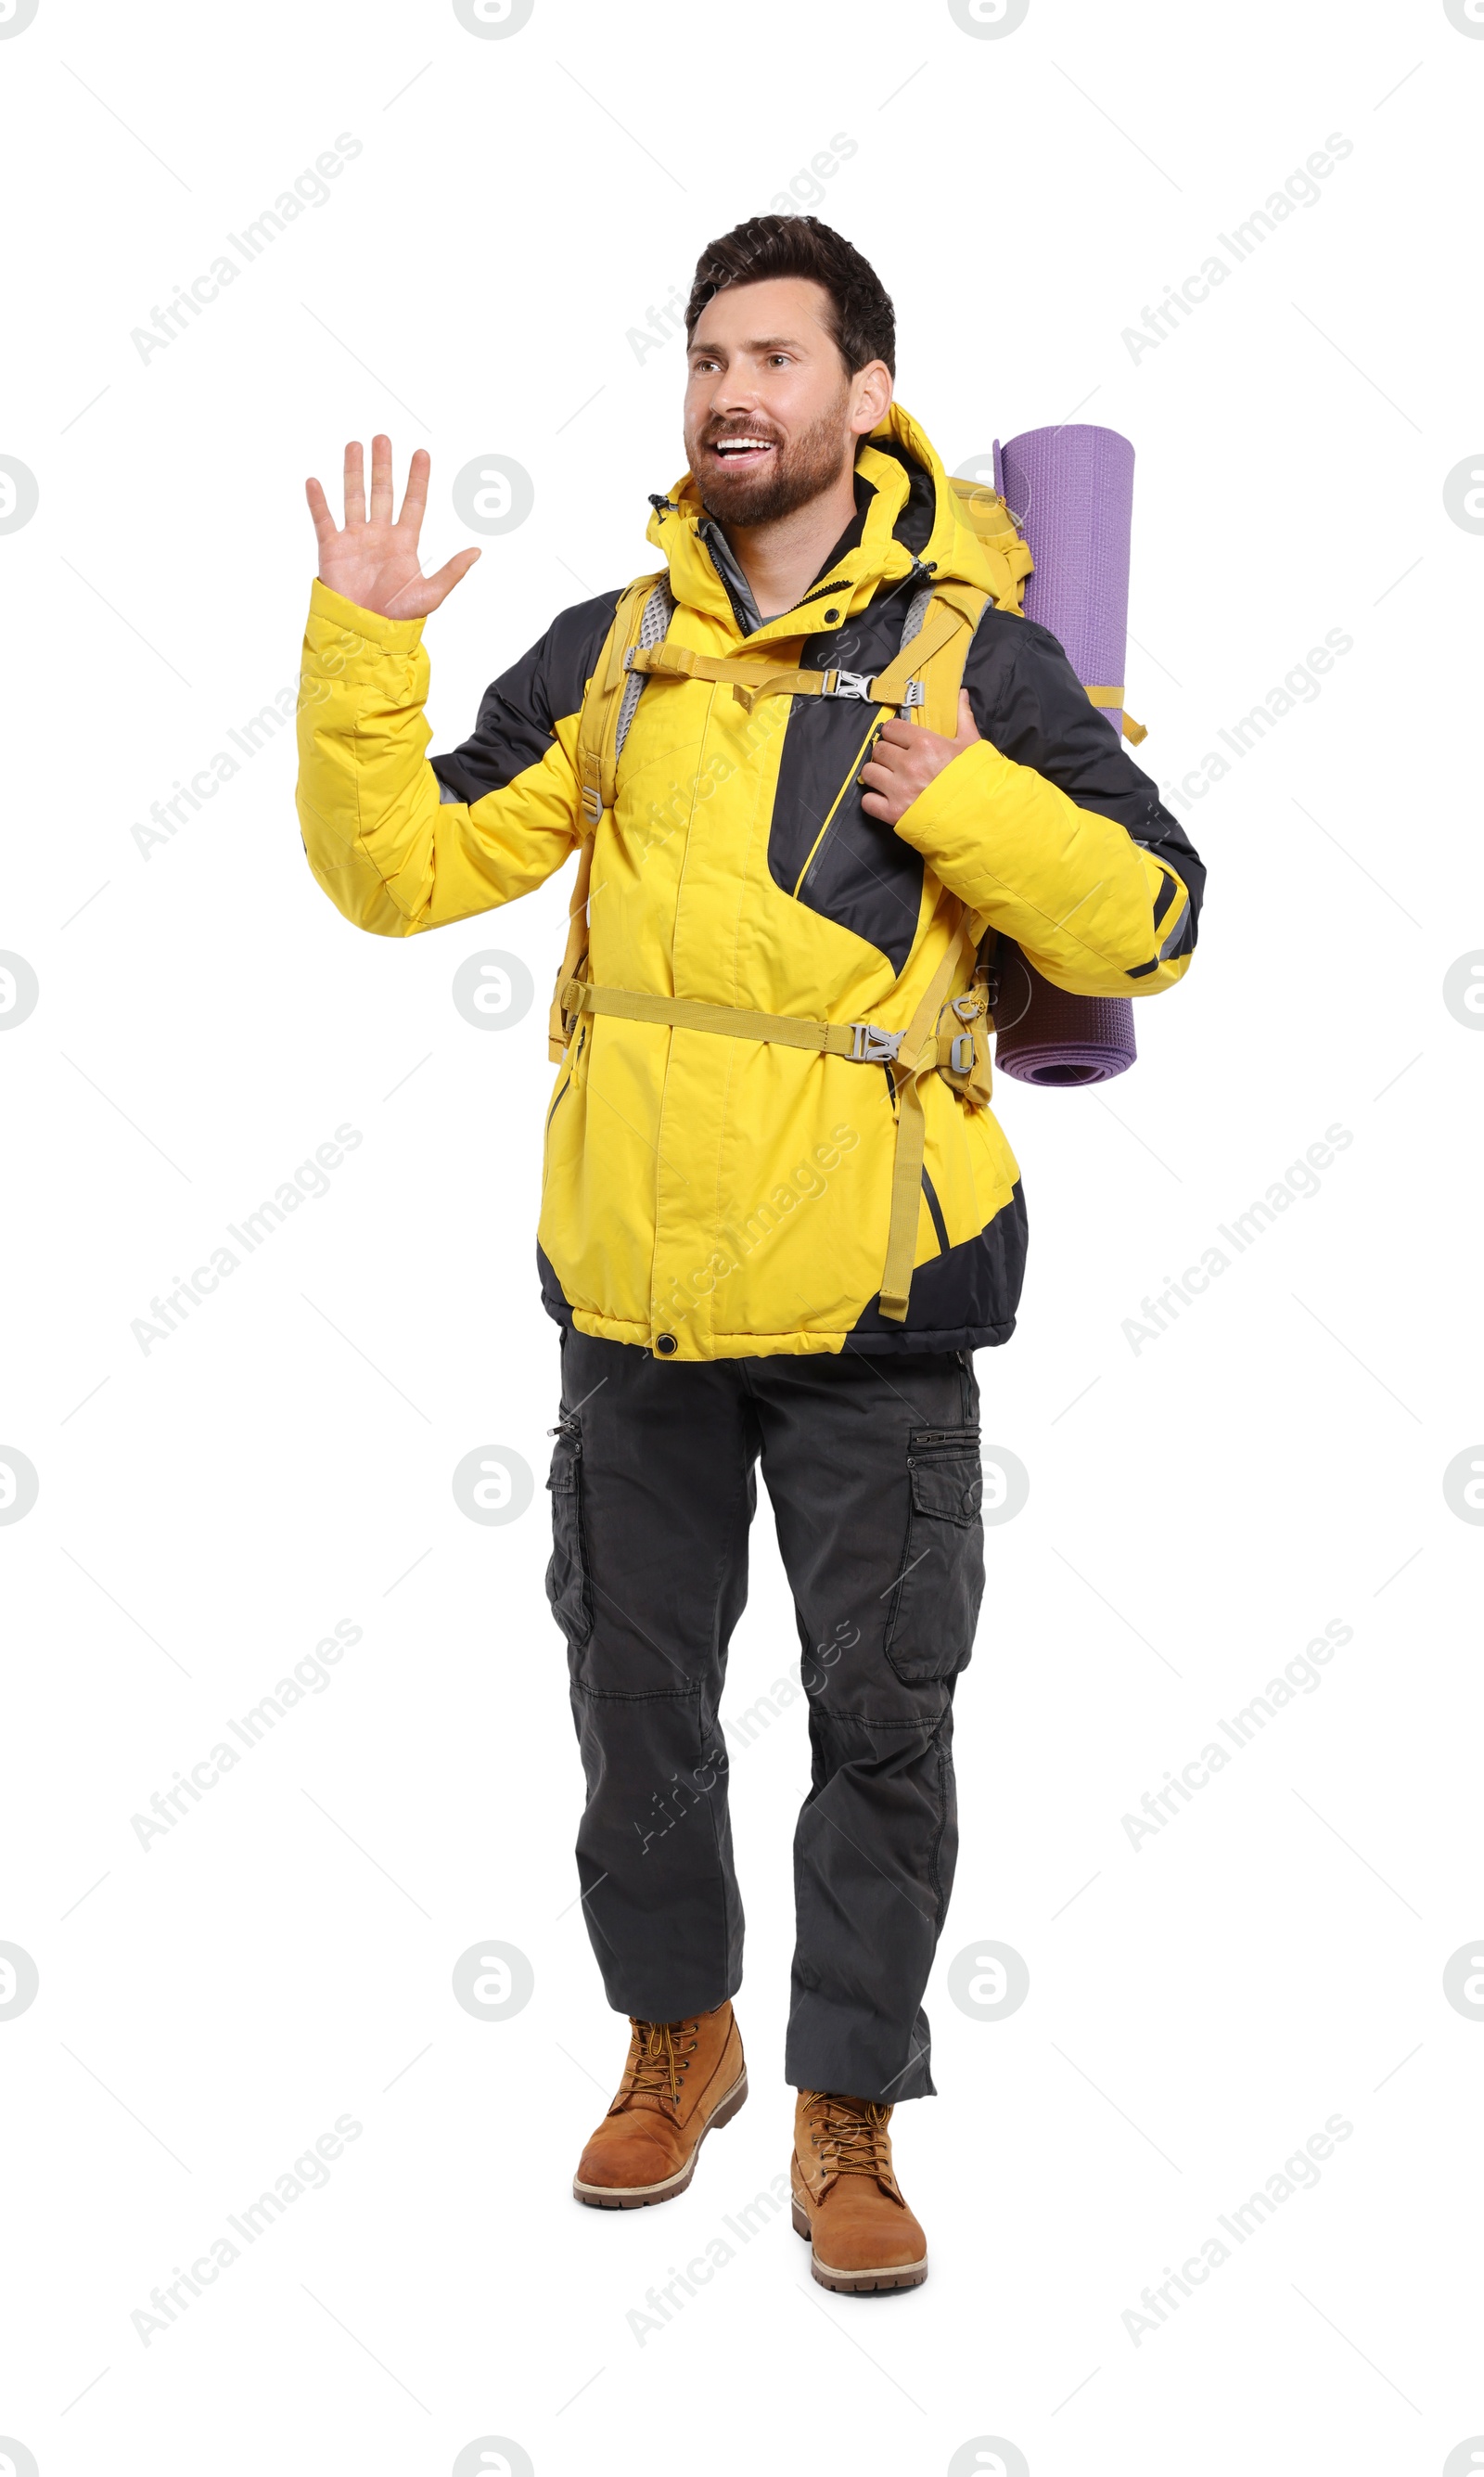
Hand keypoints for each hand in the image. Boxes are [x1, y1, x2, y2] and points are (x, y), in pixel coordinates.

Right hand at [305, 434, 479, 619]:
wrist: (366, 632)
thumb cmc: (398, 617)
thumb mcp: (431, 594)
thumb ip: (452, 572)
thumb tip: (477, 552)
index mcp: (404, 543)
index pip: (413, 502)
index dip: (417, 478)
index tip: (421, 453)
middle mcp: (379, 535)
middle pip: (382, 492)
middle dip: (382, 465)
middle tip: (382, 439)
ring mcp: (355, 540)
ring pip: (354, 497)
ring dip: (353, 472)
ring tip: (354, 446)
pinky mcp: (333, 549)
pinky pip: (324, 520)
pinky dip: (318, 501)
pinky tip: (314, 481)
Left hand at [858, 690, 980, 824]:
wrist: (978, 817)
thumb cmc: (975, 780)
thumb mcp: (972, 745)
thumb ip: (962, 717)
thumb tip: (962, 693)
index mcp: (925, 744)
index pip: (891, 728)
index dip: (894, 734)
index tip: (900, 741)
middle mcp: (908, 764)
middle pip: (878, 749)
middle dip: (885, 754)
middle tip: (896, 761)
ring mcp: (899, 789)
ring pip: (869, 772)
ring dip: (877, 775)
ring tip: (889, 779)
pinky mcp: (893, 813)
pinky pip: (868, 801)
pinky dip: (874, 800)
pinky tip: (886, 799)